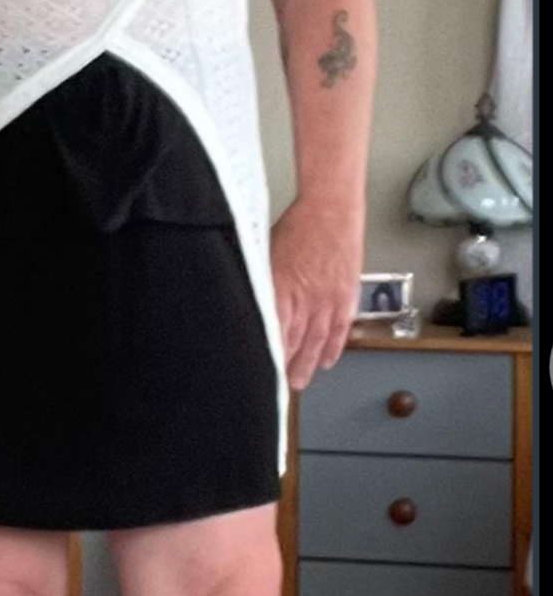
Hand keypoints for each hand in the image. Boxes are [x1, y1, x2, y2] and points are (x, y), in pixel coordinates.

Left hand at [270, 196, 362, 388]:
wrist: (332, 209)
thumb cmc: (297, 225)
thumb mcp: (265, 254)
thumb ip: (260, 283)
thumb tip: (249, 301)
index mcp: (282, 291)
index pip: (272, 335)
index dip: (267, 356)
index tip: (260, 371)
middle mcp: (307, 301)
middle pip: (294, 344)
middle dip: (285, 367)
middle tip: (279, 386)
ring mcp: (329, 302)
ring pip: (317, 342)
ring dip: (308, 364)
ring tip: (300, 381)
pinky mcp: (346, 297)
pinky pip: (339, 330)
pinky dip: (333, 348)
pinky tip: (327, 360)